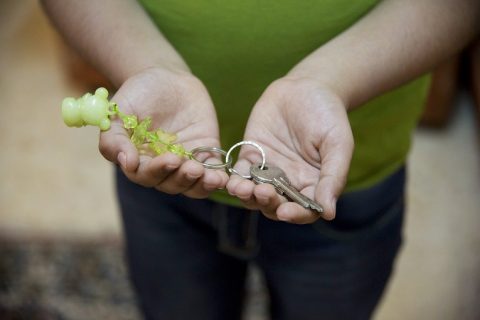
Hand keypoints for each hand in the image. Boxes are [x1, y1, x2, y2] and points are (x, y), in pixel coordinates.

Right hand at [99, 67, 227, 197]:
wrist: (166, 77)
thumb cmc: (138, 94)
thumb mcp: (120, 110)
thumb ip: (115, 137)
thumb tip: (126, 162)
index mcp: (138, 160)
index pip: (145, 175)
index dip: (157, 171)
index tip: (170, 159)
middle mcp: (161, 166)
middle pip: (171, 184)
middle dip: (182, 178)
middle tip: (192, 168)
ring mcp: (185, 162)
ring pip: (192, 184)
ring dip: (201, 185)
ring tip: (211, 178)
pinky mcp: (206, 153)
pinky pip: (212, 172)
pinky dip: (217, 178)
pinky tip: (223, 178)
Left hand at [226, 77, 353, 222]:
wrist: (307, 86)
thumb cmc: (329, 115)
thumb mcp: (338, 144)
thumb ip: (333, 177)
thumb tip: (328, 213)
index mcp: (313, 184)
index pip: (304, 209)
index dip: (295, 214)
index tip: (286, 212)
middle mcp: (290, 182)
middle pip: (276, 205)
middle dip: (268, 203)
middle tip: (263, 194)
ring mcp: (269, 171)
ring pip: (254, 193)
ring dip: (247, 195)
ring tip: (242, 189)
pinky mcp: (251, 156)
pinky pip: (241, 173)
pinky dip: (235, 179)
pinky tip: (231, 180)